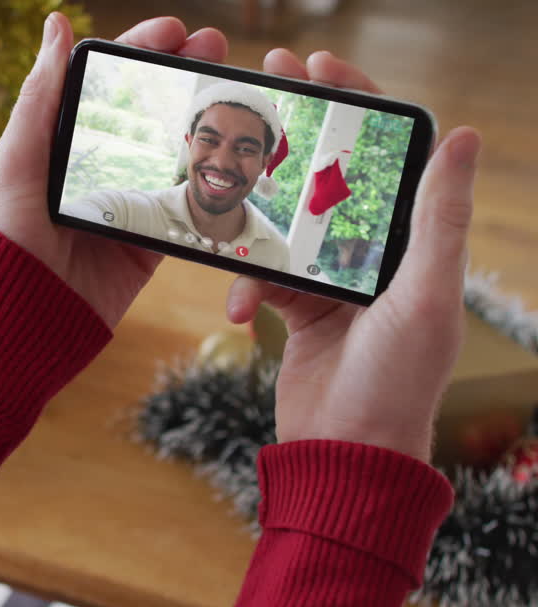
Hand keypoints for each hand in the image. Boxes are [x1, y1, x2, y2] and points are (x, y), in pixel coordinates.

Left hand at [0, 15, 227, 327]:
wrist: (17, 323)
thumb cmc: (3, 240)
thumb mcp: (17, 162)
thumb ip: (41, 97)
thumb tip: (55, 23)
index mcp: (59, 144)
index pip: (105, 85)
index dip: (140, 51)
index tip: (174, 30)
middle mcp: (94, 170)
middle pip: (147, 111)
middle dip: (183, 74)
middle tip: (216, 48)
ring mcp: (124, 206)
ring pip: (173, 152)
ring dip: (205, 119)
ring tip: (235, 89)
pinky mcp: (146, 245)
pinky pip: (185, 208)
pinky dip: (211, 182)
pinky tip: (237, 154)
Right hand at [226, 50, 480, 461]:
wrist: (345, 456)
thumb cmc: (396, 383)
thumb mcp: (424, 296)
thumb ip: (437, 217)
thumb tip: (465, 135)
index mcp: (414, 241)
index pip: (387, 154)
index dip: (356, 103)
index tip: (316, 67)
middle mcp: (375, 253)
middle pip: (329, 175)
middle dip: (293, 136)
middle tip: (259, 93)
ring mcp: (334, 281)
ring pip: (286, 222)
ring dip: (256, 217)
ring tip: (226, 199)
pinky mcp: (299, 308)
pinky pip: (262, 273)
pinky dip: (246, 286)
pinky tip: (241, 312)